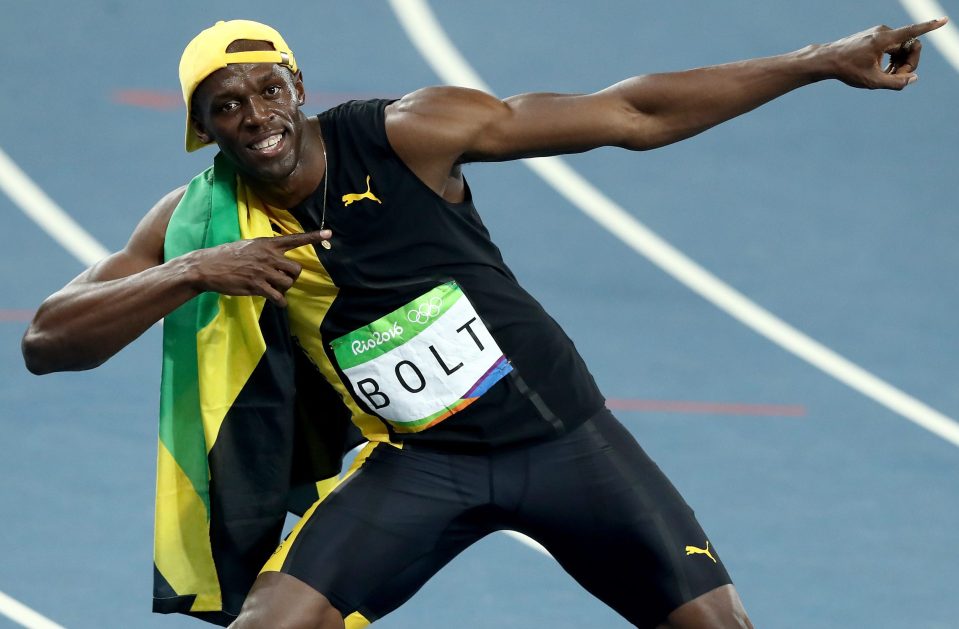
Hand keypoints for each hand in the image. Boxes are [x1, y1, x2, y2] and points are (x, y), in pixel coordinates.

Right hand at [186, 229, 331, 306]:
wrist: (207, 266)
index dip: (313, 236)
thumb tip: (278, 258)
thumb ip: (266, 250)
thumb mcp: (249, 245)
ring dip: (284, 289)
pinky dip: (280, 302)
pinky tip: (277, 303)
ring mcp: (263, 271)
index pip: (295, 239)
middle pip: (296, 269)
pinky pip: (278, 297)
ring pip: (288, 283)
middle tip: (281, 280)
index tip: (329, 233)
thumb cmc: (227, 256)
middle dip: (292, 277)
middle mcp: (268, 256)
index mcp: (267, 244)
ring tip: (273, 289)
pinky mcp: (257, 285)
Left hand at [823, 17, 946, 89]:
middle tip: (896, 79)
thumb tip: (913, 78)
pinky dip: (891, 60)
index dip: (929, 27)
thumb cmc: (847, 70)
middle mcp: (883, 32)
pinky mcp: (875, 37)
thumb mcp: (871, 81)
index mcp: (884, 39)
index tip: (944, 20)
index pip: (912, 31)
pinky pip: (892, 47)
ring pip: (901, 48)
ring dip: (899, 64)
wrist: (827, 60)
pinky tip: (882, 72)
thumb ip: (895, 83)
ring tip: (886, 77)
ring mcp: (879, 33)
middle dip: (907, 64)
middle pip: (909, 47)